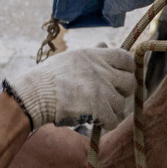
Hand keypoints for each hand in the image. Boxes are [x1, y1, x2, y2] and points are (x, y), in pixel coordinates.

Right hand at [4, 45, 135, 129]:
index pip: (126, 58)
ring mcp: (102, 90)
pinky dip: (107, 123)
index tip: (121, 77)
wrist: (36, 94)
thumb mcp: (72, 57)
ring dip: (111, 109)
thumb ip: (93, 52)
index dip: (128, 69)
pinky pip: (114, 120)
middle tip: (110, 96)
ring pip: (121, 104)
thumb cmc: (49, 76)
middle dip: (123, 91)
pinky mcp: (99, 109)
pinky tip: (96, 121)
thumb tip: (104, 44)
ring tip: (96, 110)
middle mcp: (102, 71)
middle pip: (130, 83)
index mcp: (96, 56)